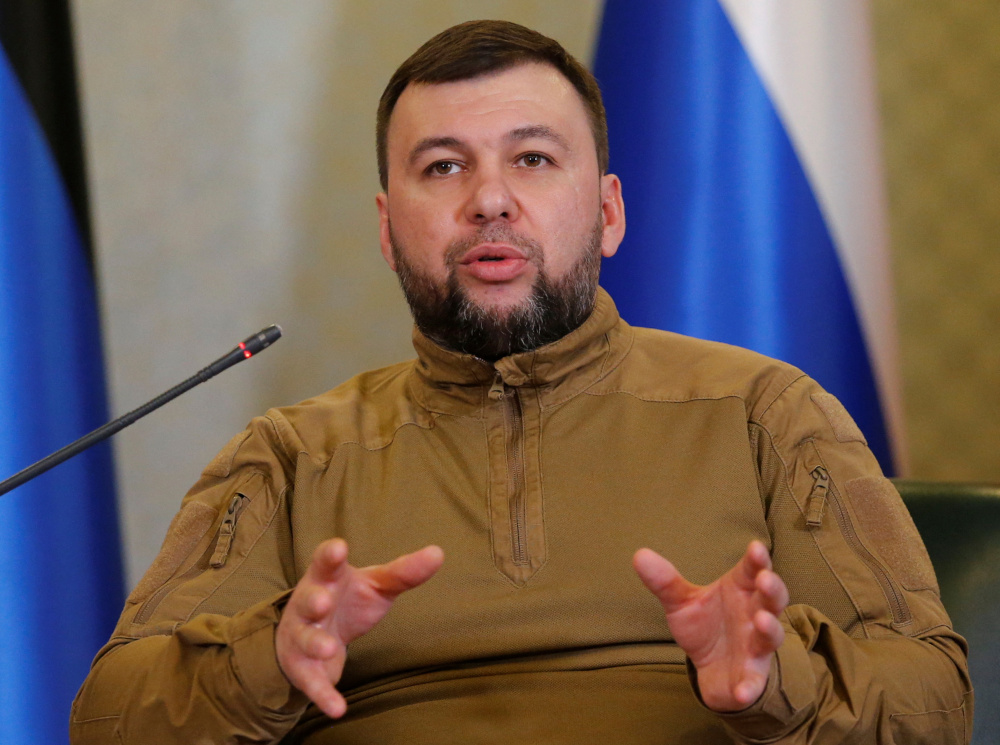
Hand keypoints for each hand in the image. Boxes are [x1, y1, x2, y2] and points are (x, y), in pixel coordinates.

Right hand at [274, 538, 443, 718]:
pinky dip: (323, 695)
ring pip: (305, 637)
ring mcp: (303, 635)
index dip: (330, 555)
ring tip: (328, 649)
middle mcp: (310, 603)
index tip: (339, 548)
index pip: (325, 561)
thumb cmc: (348, 600)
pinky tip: (338, 708)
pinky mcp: (304, 668)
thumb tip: (438, 553)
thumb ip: (403, 572)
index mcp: (328, 577)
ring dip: (315, 643)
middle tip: (324, 600)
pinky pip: (312, 682)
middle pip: (308, 598)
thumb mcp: (375, 584)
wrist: (310, 635)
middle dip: (314, 600)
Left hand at [633, 540, 788, 711]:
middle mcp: (754, 615)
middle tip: (765, 578)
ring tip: (763, 620)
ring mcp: (756, 646)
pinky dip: (750, 686)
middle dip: (772, 589)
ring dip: (770, 629)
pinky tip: (742, 691)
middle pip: (771, 599)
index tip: (755, 547)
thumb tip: (639, 555)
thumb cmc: (705, 624)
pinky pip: (754, 682)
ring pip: (771, 636)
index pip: (752, 570)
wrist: (710, 668)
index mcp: (740, 590)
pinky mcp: (750, 676)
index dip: (756, 559)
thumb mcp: (682, 602)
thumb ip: (665, 581)